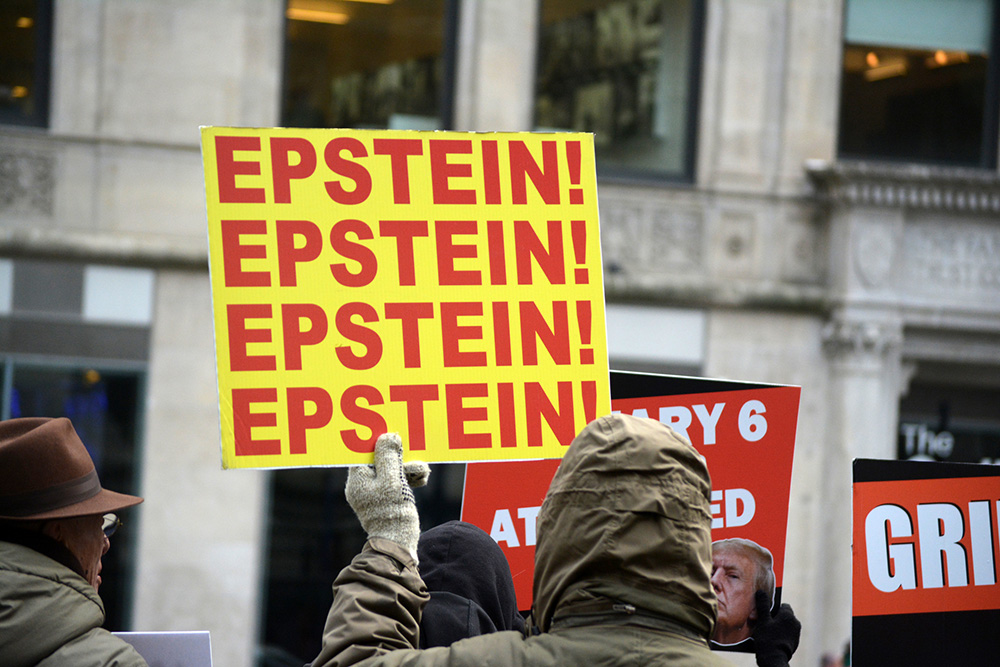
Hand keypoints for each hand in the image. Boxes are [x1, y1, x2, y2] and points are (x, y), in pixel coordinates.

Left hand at [345, 433, 429, 560]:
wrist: (399, 543)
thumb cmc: (393, 513)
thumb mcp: (392, 480)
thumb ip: (389, 456)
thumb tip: (387, 436)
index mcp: (358, 480)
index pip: (363, 453)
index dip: (378, 443)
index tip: (392, 438)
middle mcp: (363, 485)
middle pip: (380, 460)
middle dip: (400, 458)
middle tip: (412, 457)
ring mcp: (374, 493)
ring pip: (392, 470)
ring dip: (409, 468)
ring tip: (422, 473)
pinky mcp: (387, 499)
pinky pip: (397, 481)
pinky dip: (409, 478)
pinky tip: (421, 479)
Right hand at [753, 590, 800, 666]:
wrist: (774, 659)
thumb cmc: (768, 639)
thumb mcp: (763, 621)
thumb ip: (763, 605)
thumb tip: (761, 591)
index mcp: (789, 615)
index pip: (783, 605)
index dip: (773, 608)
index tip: (765, 614)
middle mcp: (795, 623)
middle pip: (784, 615)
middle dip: (775, 618)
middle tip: (764, 624)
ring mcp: (796, 633)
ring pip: (785, 625)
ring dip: (778, 626)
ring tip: (767, 633)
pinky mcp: (795, 642)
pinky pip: (787, 633)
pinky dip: (781, 634)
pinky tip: (772, 640)